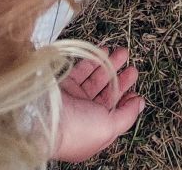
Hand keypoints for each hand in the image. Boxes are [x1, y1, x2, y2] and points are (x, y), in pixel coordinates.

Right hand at [52, 46, 144, 162]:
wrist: (41, 118)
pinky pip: (81, 69)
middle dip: (120, 79)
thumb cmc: (76, 129)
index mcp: (93, 131)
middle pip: (106, 94)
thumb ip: (127, 116)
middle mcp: (82, 116)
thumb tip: (140, 104)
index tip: (135, 89)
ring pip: (95, 79)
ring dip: (110, 65)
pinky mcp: (63, 85)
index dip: (126, 100)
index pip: (114, 113)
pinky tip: (104, 50)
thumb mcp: (109, 128)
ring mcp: (72, 100)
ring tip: (122, 52)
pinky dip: (93, 59)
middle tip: (131, 66)